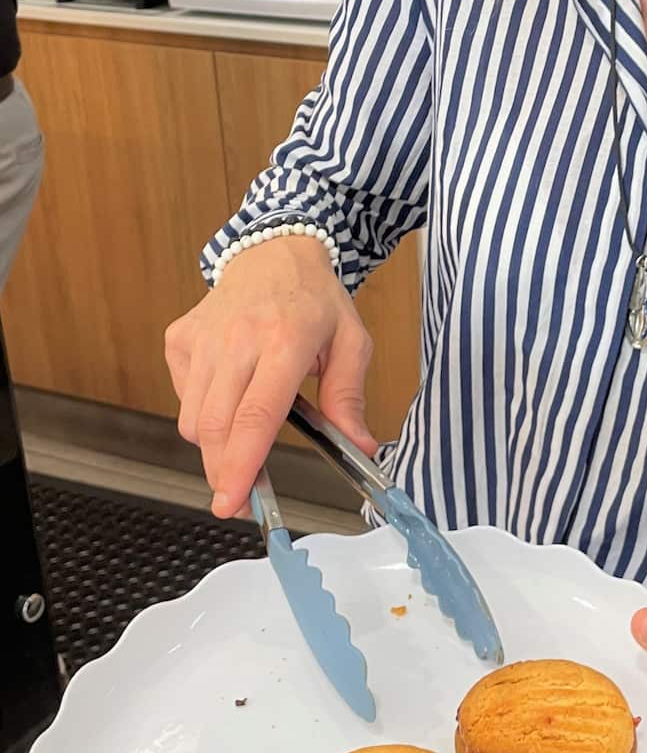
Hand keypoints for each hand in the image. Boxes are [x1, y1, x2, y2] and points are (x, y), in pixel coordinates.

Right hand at [165, 235, 377, 518]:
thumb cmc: (316, 300)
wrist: (274, 251)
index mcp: (286, 340)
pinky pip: (182, 397)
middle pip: (216, 427)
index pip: (256, 416)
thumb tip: (361, 448)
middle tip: (240, 497)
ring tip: (246, 431)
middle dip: (223, 472)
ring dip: (215, 444)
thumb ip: (350, 398)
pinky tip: (229, 393)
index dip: (241, 465)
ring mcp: (203, 337)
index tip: (233, 501)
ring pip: (193, 419)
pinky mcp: (179, 338)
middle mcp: (237, 338)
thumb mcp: (351, 342)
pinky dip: (202, 411)